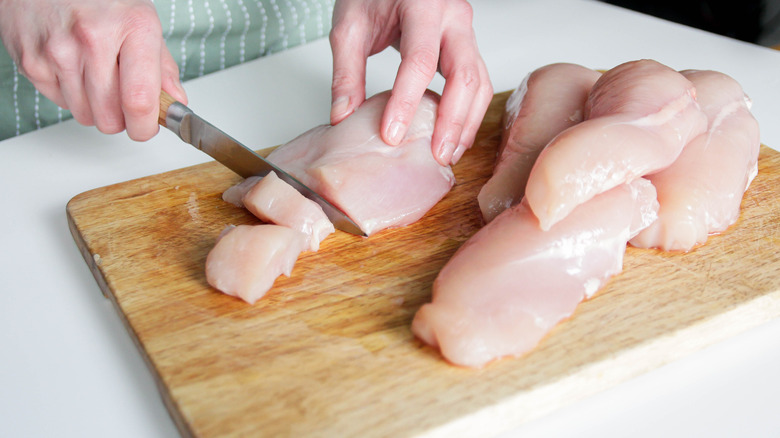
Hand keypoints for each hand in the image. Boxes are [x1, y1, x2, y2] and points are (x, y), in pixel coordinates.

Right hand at [0, 0, 186, 140]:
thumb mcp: (143, 22)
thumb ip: (163, 68)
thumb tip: (175, 103)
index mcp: (133, 26)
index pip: (139, 101)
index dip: (145, 126)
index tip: (148, 127)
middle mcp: (93, 38)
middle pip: (110, 118)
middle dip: (121, 119)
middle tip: (123, 99)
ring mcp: (58, 51)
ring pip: (85, 116)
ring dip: (95, 107)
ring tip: (96, 75)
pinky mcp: (32, 61)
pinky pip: (60, 103)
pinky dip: (71, 94)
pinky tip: (74, 67)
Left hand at [329, 0, 492, 165]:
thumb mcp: (350, 25)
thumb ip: (346, 71)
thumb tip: (343, 116)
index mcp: (422, 5)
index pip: (418, 61)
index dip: (406, 102)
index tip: (392, 135)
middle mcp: (452, 17)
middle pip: (463, 75)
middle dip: (451, 121)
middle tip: (436, 155)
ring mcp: (465, 31)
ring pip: (478, 82)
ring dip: (466, 123)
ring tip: (448, 154)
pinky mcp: (466, 47)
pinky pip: (477, 82)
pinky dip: (469, 113)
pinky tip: (454, 136)